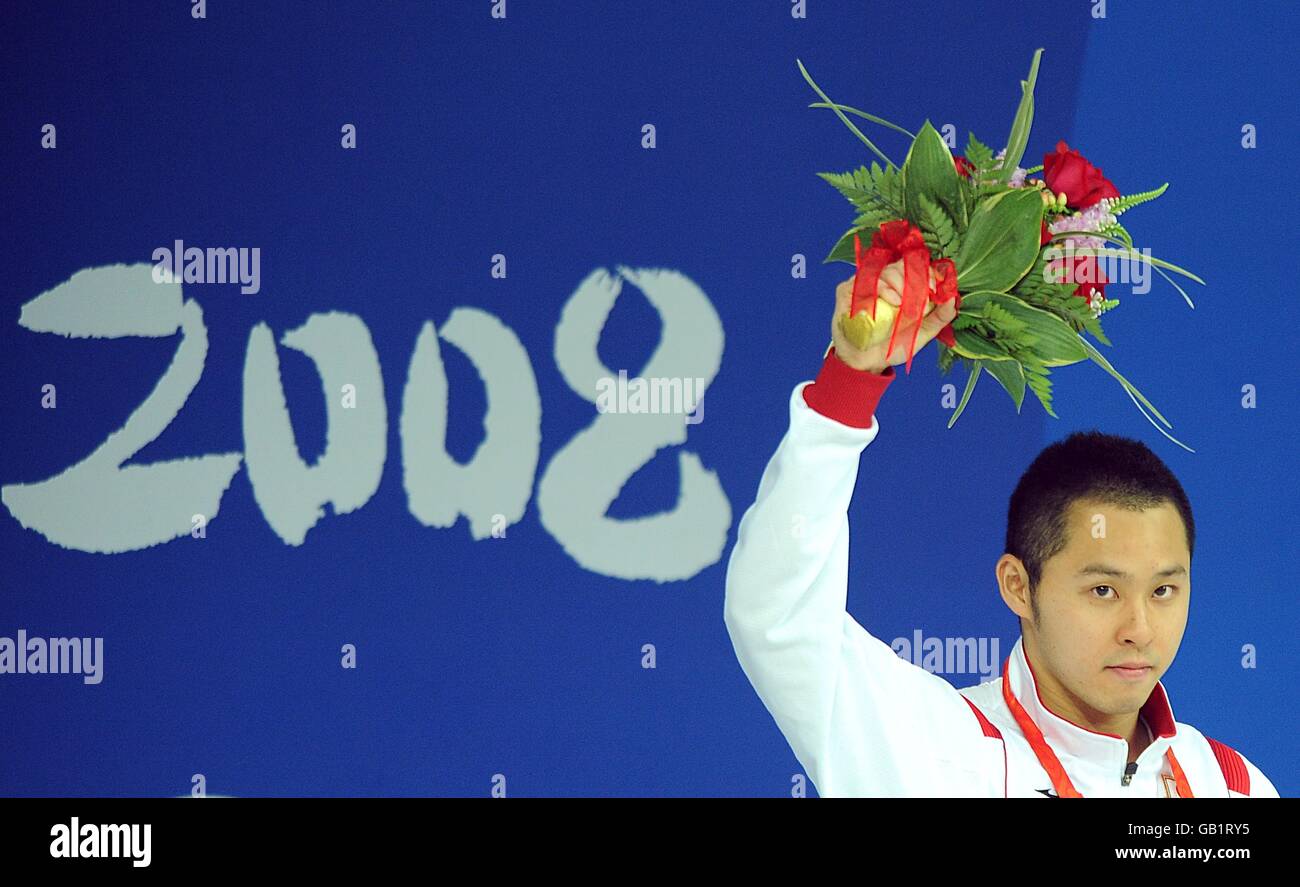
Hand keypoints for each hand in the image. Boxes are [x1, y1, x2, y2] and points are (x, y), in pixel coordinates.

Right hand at [829, 259, 956, 373]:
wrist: (868, 363)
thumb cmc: (893, 345)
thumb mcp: (923, 333)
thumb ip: (940, 317)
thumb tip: (954, 299)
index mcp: (903, 285)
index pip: (917, 267)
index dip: (928, 273)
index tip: (935, 289)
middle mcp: (884, 281)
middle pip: (900, 266)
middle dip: (913, 279)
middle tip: (920, 301)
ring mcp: (865, 285)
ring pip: (882, 272)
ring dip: (895, 284)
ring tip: (901, 303)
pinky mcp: (846, 291)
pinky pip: (861, 281)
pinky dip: (876, 288)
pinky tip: (886, 301)